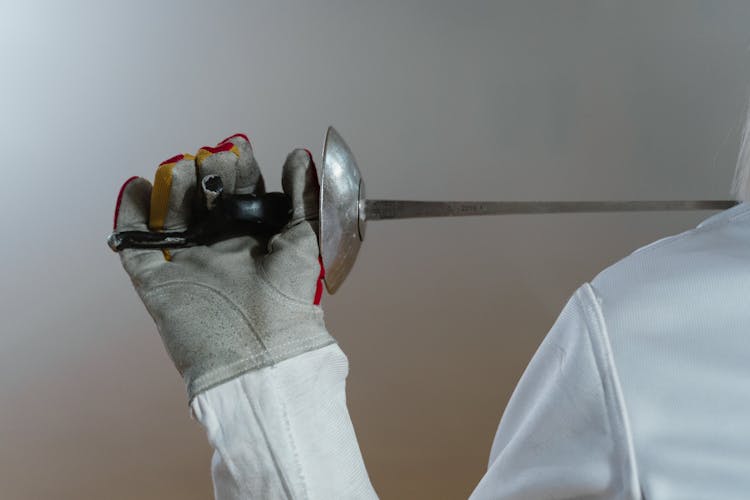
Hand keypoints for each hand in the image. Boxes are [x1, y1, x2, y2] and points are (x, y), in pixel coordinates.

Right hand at [113, 134, 332, 399]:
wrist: (261, 355)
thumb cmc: (290, 300)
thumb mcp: (308, 242)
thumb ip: (304, 198)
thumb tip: (299, 155)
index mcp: (255, 241)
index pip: (241, 196)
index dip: (239, 170)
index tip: (239, 148)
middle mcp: (220, 251)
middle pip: (205, 202)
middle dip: (209, 175)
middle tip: (215, 160)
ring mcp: (188, 266)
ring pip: (172, 217)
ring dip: (176, 188)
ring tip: (185, 168)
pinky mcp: (158, 284)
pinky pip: (136, 248)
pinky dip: (130, 217)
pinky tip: (140, 186)